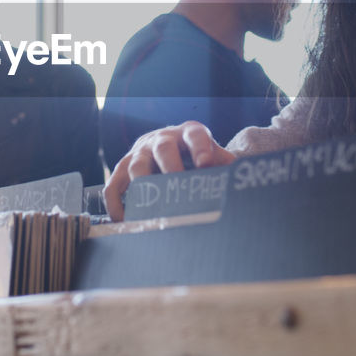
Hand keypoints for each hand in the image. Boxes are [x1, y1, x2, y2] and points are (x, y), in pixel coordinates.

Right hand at [104, 121, 235, 220]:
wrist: (167, 145)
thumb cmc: (194, 155)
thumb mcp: (212, 154)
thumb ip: (225, 165)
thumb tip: (241, 180)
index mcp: (188, 133)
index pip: (195, 135)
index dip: (201, 148)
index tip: (206, 163)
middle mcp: (161, 139)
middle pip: (163, 148)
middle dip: (170, 167)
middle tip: (177, 187)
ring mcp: (139, 153)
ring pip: (135, 166)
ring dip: (143, 186)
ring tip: (151, 210)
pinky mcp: (122, 168)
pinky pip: (114, 185)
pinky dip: (116, 203)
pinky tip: (126, 221)